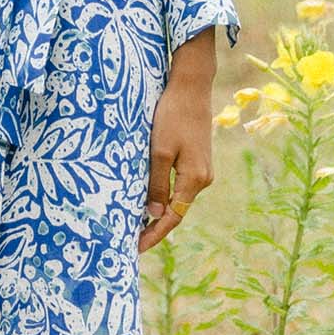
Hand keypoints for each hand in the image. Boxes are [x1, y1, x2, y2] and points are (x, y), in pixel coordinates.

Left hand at [140, 30, 216, 252]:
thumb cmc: (173, 115)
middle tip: (131, 239)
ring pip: (178, 197)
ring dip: (160, 210)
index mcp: (195, 179)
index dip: (155, 234)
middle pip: (178, 210)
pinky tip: (150, 197)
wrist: (191, 86)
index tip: (136, 248)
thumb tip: (156, 214)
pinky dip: (165, 194)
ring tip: (137, 223)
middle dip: (156, 226)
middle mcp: (202, 178)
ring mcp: (202, 168)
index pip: (173, 217)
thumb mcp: (159, 151)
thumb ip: (157, 183)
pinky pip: (180, 184)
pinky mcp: (197, 158)